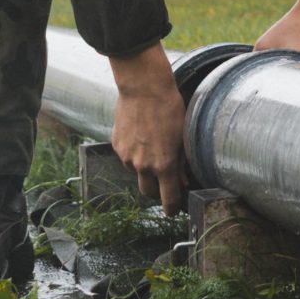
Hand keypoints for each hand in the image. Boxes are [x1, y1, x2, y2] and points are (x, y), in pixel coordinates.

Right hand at [106, 45, 185, 210]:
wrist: (143, 87)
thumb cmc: (169, 107)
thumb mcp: (183, 135)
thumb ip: (181, 162)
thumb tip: (182, 181)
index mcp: (163, 165)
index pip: (168, 198)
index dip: (171, 208)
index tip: (173, 211)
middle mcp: (142, 165)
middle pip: (147, 192)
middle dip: (156, 192)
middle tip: (164, 183)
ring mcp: (126, 156)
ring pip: (136, 171)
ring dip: (144, 167)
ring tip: (153, 144)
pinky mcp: (116, 145)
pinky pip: (126, 155)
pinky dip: (134, 152)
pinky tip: (142, 134)